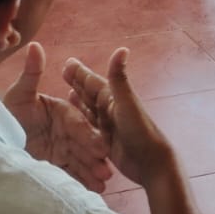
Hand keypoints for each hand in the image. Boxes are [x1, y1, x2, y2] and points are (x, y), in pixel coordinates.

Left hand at [3, 43, 112, 192]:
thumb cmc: (7, 112)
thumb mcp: (19, 93)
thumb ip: (31, 73)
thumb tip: (36, 45)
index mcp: (61, 112)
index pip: (77, 124)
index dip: (88, 135)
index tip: (100, 146)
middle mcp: (64, 131)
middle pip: (83, 145)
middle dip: (95, 158)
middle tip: (107, 170)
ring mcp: (61, 150)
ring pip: (80, 161)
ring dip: (92, 172)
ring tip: (103, 184)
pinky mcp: (54, 166)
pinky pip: (69, 174)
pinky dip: (81, 182)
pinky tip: (93, 192)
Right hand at [63, 48, 176, 187]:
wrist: (151, 164)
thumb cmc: (139, 131)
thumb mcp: (126, 103)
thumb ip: (119, 78)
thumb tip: (122, 49)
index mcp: (113, 98)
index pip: (93, 82)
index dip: (80, 73)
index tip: (68, 62)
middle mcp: (110, 109)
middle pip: (90, 93)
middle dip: (78, 82)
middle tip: (63, 71)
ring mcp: (108, 126)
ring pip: (89, 110)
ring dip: (78, 101)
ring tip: (66, 93)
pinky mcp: (105, 143)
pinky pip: (89, 129)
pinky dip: (81, 122)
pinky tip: (75, 122)